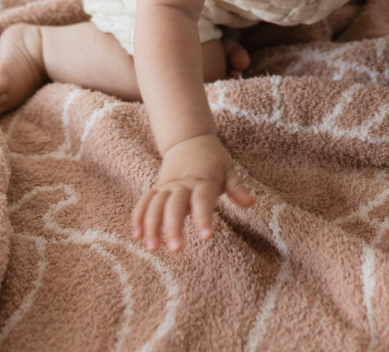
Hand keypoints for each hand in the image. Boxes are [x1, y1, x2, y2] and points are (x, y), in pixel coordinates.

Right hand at [132, 133, 255, 252]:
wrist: (190, 139)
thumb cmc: (214, 159)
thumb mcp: (229, 168)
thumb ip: (237, 187)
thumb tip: (251, 202)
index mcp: (203, 181)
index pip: (203, 200)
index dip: (204, 218)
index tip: (206, 237)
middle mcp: (183, 184)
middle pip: (175, 204)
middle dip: (174, 226)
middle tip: (176, 250)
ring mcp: (168, 185)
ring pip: (156, 204)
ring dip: (152, 225)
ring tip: (152, 248)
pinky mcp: (158, 188)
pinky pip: (145, 201)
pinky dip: (139, 216)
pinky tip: (136, 236)